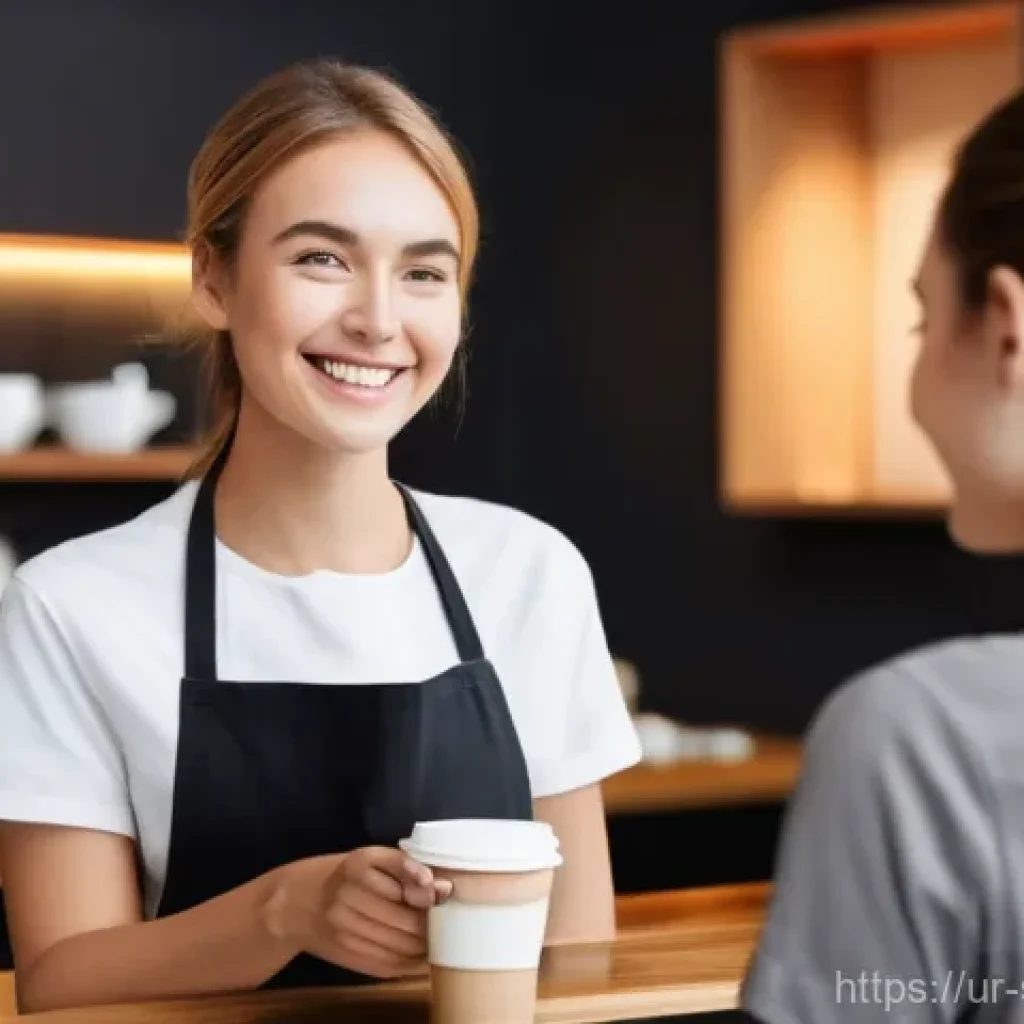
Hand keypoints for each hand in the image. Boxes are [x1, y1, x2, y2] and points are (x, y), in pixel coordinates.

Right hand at [267, 848, 452, 978]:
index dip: (431, 892)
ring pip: (402, 945)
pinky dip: (413, 962)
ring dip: (427, 944)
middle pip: (407, 919)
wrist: (298, 904)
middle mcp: (349, 897)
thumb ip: (406, 867)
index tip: (446, 892)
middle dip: (433, 922)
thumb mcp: (371, 859)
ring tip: (439, 935)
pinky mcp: (349, 955)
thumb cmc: (345, 876)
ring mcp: (346, 930)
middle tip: (448, 917)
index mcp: (359, 864)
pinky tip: (423, 953)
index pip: (406, 882)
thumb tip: (444, 888)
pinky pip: (390, 964)